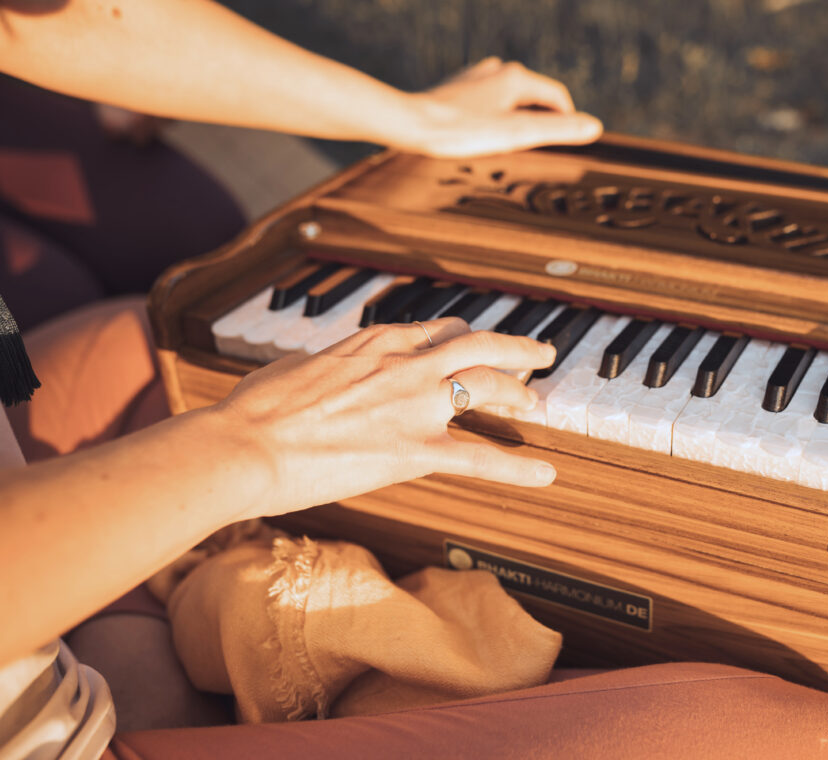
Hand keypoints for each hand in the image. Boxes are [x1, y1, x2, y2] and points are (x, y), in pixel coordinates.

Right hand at [212, 318, 557, 517]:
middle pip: (477, 345)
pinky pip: (481, 459)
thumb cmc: (256, 411)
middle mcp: (404, 365)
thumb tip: (326, 375)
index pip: (435, 330)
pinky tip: (546, 473)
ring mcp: (414, 406)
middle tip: (538, 354)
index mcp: (373, 343)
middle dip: (514, 348)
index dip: (464, 335)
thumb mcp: (296, 370)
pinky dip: (519, 466)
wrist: (245, 445)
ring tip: (537, 404)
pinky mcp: (414, 452)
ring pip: (488, 386)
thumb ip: (328, 370)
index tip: (476, 340)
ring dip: (520, 393)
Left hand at [403, 57, 602, 157]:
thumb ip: (557, 130)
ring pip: (508, 96)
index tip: (566, 145)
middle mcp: (496, 70)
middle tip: (540, 149)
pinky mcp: (455, 89)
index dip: (567, 120)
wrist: (411, 125)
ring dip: (515, 117)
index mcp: (515, 77)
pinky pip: (485, 101)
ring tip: (513, 145)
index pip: (556, 96)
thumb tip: (594, 127)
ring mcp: (473, 78)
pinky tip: (484, 135)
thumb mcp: (517, 134)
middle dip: (540, 119)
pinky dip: (493, 116)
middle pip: (532, 95)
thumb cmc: (462, 131)